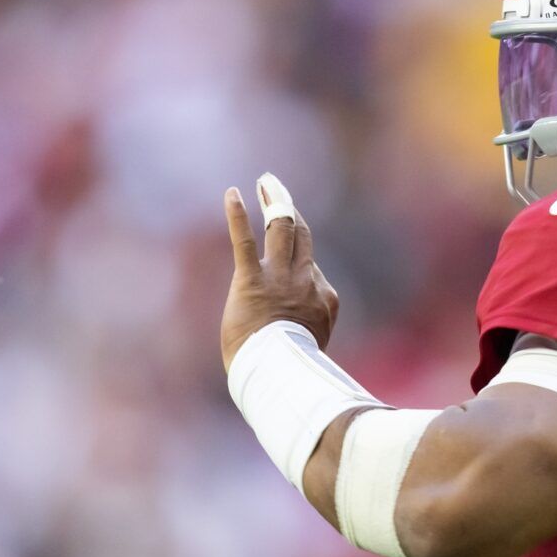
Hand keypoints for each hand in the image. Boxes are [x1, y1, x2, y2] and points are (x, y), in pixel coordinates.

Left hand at [221, 173, 340, 370]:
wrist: (279, 374)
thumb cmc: (290, 370)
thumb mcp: (310, 347)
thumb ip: (307, 328)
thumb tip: (297, 332)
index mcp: (323, 298)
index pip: (312, 267)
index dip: (296, 262)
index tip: (283, 262)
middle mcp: (306, 280)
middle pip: (302, 236)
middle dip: (290, 209)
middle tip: (278, 190)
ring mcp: (280, 278)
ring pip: (282, 229)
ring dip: (274, 202)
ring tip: (267, 182)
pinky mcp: (252, 280)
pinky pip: (245, 240)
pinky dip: (238, 214)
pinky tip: (232, 193)